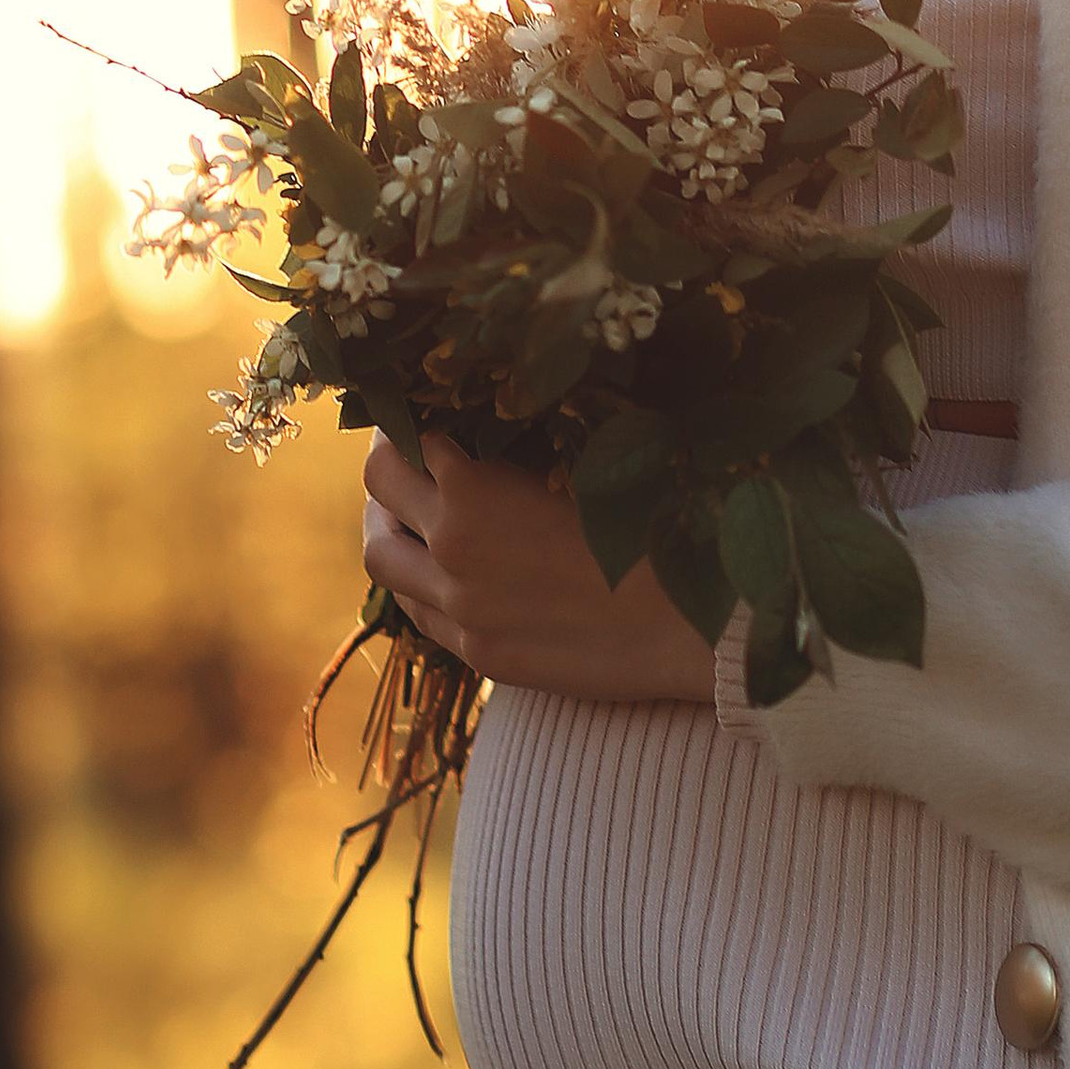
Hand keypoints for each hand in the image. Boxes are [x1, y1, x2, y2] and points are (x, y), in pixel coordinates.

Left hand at [362, 433, 715, 700]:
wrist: (692, 622)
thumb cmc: (656, 524)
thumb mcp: (581, 462)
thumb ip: (519, 451)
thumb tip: (488, 431)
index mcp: (475, 490)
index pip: (401, 444)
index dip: (408, 424)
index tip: (421, 417)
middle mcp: (452, 548)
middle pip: (377, 496)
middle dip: (388, 471)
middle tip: (407, 462)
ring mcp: (461, 607)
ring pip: (384, 562)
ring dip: (391, 531)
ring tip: (411, 519)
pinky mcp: (482, 651)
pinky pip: (421, 613)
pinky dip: (421, 584)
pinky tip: (448, 573)